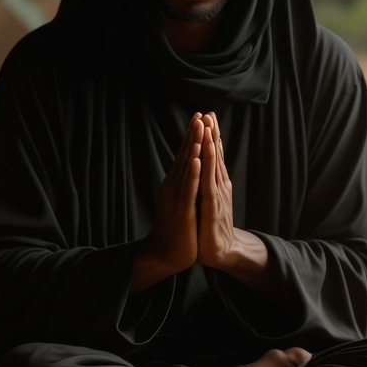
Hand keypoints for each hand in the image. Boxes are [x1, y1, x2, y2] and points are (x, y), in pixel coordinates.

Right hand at [131, 113, 201, 288]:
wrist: (165, 254)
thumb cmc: (176, 227)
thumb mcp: (181, 200)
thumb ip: (185, 182)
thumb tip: (191, 165)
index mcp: (176, 183)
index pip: (186, 154)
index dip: (192, 135)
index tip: (200, 116)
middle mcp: (174, 186)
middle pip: (185, 155)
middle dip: (193, 134)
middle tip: (200, 113)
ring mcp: (177, 198)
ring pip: (187, 168)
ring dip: (193, 147)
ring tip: (199, 128)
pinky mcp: (183, 211)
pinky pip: (188, 189)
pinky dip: (193, 174)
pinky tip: (197, 160)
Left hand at [196, 112, 236, 269]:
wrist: (222, 252)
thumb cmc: (213, 227)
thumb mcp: (209, 200)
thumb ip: (208, 183)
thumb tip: (203, 167)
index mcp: (217, 183)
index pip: (213, 155)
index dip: (211, 136)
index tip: (207, 116)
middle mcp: (219, 186)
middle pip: (215, 156)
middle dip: (212, 134)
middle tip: (210, 113)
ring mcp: (217, 196)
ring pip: (213, 166)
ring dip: (210, 145)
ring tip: (208, 127)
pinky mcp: (212, 209)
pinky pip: (208, 184)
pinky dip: (206, 168)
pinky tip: (203, 155)